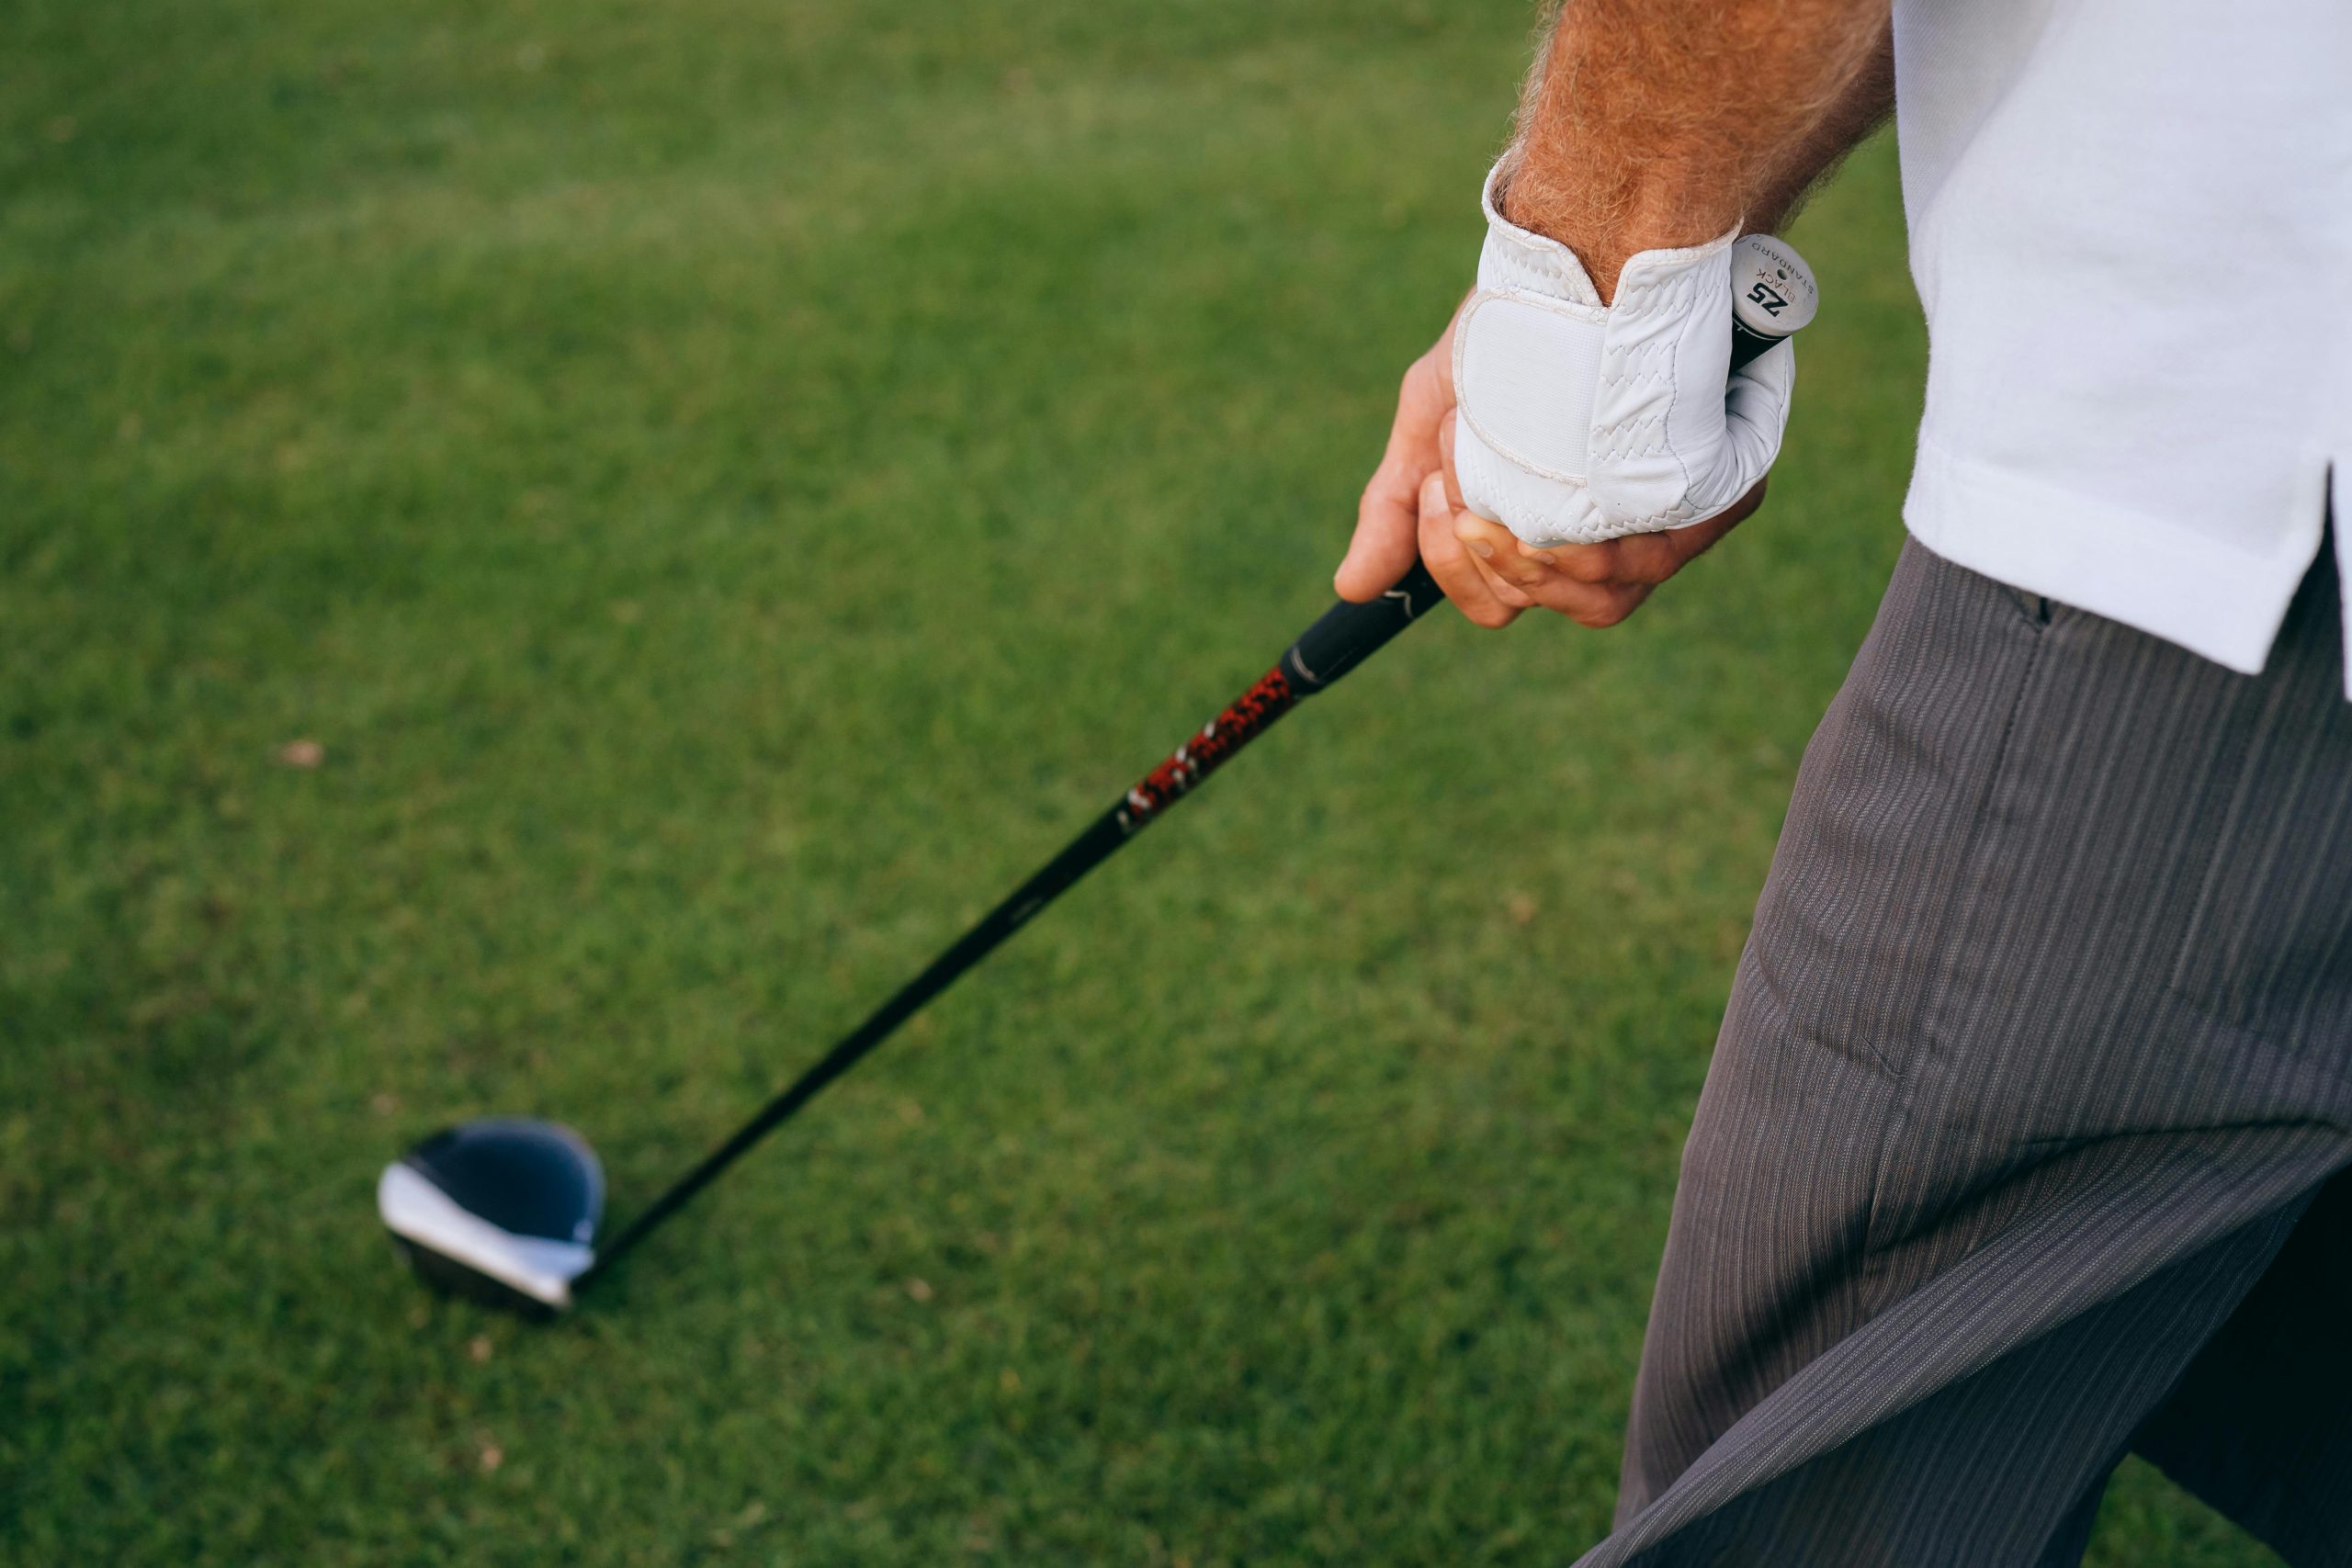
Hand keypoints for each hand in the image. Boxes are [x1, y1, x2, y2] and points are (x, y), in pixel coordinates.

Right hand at [1335, 315, 1766, 629]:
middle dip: (1495, 553)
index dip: (1461, 572)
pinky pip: (1656, 558)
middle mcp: (1617, 535)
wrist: (1588, 253)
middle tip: (1464, 480)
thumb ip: (1397, 508)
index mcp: (1549, 526)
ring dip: (1535, 539)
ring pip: (1605, 595)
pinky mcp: (1725, 493)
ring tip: (1507, 458)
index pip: (1503, 602)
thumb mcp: (1436, 418)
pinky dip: (1593, 530)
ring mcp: (1677, 521)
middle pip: (1553, 604)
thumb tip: (1352, 588)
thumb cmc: (1515, 334)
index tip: (1436, 501)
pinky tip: (1561, 470)